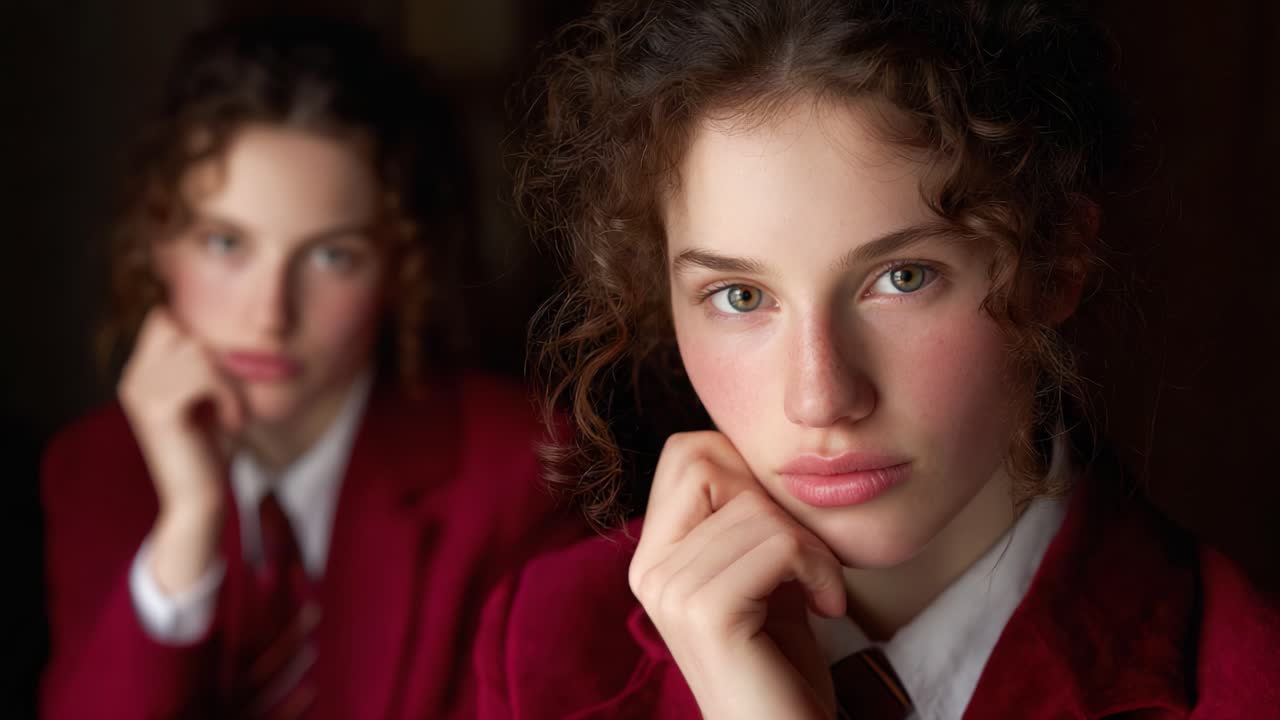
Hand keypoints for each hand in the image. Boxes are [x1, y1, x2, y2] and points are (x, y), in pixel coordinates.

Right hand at [119, 307, 242, 593]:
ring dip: (227, 382)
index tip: (222, 376)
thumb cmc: (211, 452)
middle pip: (179, 327)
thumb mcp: (210, 398)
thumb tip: (222, 327)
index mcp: (141, 374)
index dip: (198, 335)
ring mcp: (140, 392)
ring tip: (232, 414)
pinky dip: (229, 396)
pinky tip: (231, 422)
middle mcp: (133, 379)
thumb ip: (207, 363)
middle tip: (230, 397)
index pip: (163, 319)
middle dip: (215, 358)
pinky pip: (204, 375)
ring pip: (196, 351)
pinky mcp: (157, 409)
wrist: (200, 502)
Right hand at [629, 431, 845, 719]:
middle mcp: (649, 570)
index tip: (781, 527)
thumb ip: (744, 518)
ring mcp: (670, 591)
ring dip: (812, 548)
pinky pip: (778, 544)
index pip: (686, 452)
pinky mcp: (706, 613)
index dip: (746, 469)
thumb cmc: (781, 661)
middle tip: (804, 558)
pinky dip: (819, 570)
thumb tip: (754, 445)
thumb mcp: (758, 573)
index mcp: (654, 555)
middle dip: (775, 501)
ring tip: (820, 592)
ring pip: (757, 509)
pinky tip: (827, 608)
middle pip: (709, 461)